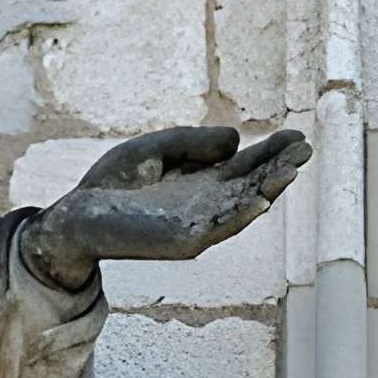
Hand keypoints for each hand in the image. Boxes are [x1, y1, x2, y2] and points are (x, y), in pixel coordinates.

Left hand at [22, 124, 311, 291]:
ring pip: (241, 209)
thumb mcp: (156, 149)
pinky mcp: (181, 242)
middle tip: (305, 148)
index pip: (245, 166)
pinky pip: (217, 229)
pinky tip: (261, 200)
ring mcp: (196, 226)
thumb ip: (194, 143)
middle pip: (252, 186)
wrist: (73, 215)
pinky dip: (240, 216)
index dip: (271, 152)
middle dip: (279, 168)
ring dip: (269, 191)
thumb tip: (236, 140)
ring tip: (292, 170)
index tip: (296, 135)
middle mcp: (204, 206)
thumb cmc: (111, 184)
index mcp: (201, 184)